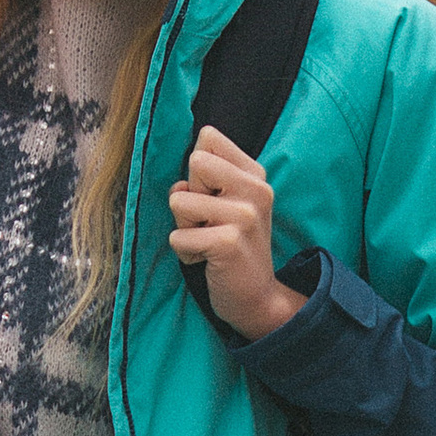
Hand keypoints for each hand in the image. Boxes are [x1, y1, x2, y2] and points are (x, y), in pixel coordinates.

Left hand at [169, 127, 300, 340]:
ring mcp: (245, 215)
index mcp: (255, 175)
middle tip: (209, 223)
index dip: (198, 170)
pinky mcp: (229, 242)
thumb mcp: (227, 204)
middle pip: (194, 161)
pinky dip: (185, 253)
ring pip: (179, 201)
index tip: (214, 199)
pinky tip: (208, 260)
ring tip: (208, 243)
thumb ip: (206, 180)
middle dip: (189, 196)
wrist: (257, 297)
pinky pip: (178, 237)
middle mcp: (255, 189)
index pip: (208, 138)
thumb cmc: (233, 247)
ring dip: (184, 228)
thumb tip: (179, 184)